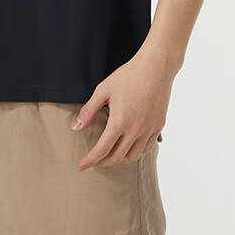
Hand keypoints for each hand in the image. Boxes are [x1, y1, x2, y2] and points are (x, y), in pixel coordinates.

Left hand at [72, 47, 173, 171]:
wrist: (156, 67)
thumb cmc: (129, 76)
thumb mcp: (103, 90)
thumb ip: (89, 110)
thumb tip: (76, 127)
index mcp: (119, 122)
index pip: (101, 151)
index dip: (90, 161)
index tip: (82, 167)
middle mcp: (136, 130)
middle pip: (116, 157)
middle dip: (102, 162)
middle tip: (93, 161)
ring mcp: (149, 130)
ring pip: (133, 156)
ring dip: (120, 158)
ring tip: (110, 153)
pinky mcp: (158, 126)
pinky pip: (146, 148)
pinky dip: (135, 151)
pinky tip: (128, 145)